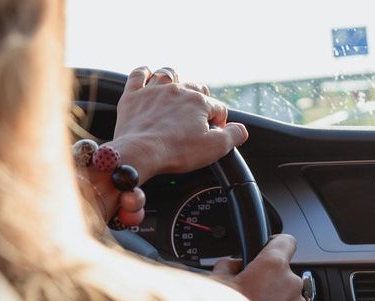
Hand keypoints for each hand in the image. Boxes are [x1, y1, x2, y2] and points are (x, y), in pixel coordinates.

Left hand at [108, 66, 248, 182]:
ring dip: (176, 81)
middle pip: (196, 88)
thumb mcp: (215, 148)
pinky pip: (138, 74)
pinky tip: (148, 76)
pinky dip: (144, 73)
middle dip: (201, 100)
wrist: (139, 153)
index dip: (219, 122)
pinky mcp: (132, 96)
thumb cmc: (176, 151)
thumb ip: (234, 135)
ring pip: (169, 74)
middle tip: (198, 118)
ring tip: (177, 92)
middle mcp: (177, 90)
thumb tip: (241, 129)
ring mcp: (153, 91)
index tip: (214, 134)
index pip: (218, 108)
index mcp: (199, 102)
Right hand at [211, 235, 306, 300]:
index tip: (268, 248)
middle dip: (268, 279)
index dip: (275, 243)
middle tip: (248, 291)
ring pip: (288, 295)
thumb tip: (231, 264)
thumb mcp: (215, 284)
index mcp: (272, 265)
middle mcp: (291, 283)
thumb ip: (226, 266)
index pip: (286, 241)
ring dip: (275, 300)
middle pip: (284, 272)